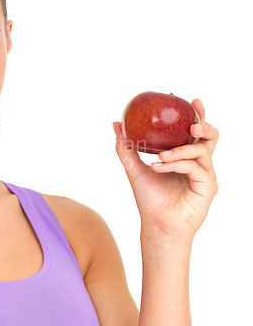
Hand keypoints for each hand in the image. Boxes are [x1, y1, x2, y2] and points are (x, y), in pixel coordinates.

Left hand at [113, 99, 218, 245]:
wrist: (156, 223)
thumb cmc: (149, 198)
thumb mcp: (134, 168)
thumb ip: (127, 147)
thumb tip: (116, 125)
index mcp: (186, 158)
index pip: (196, 133)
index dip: (198, 115)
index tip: (191, 101)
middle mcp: (199, 164)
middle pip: (210, 138)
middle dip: (202, 126)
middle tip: (190, 124)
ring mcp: (206, 175)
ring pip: (200, 151)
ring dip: (179, 150)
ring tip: (160, 156)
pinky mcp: (208, 185)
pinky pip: (194, 167)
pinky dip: (176, 165)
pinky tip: (159, 168)